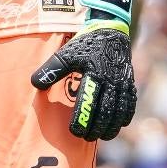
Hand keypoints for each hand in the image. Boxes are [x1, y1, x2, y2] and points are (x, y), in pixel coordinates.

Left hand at [31, 23, 136, 140]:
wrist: (112, 29)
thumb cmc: (87, 43)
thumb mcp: (66, 53)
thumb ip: (51, 69)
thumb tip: (35, 84)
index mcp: (95, 75)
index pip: (88, 103)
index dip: (82, 120)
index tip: (74, 132)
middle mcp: (111, 81)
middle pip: (106, 112)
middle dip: (96, 128)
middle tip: (86, 138)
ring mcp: (123, 83)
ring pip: (120, 111)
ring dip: (112, 126)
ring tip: (103, 136)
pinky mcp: (130, 82)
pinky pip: (131, 104)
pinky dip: (125, 116)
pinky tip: (119, 125)